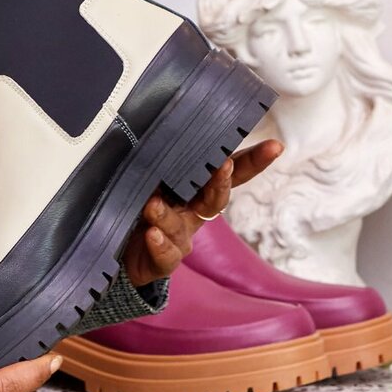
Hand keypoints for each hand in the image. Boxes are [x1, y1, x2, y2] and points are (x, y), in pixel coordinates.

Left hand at [124, 139, 283, 286]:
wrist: (117, 256)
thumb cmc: (136, 209)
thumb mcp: (148, 180)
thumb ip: (159, 164)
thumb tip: (162, 131)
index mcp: (194, 190)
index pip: (228, 172)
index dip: (252, 161)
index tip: (274, 147)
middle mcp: (192, 213)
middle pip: (217, 198)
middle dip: (222, 182)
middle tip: (223, 167)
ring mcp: (180, 238)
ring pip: (180, 226)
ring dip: (166, 215)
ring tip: (153, 205)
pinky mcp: (163, 260)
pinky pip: (166, 255)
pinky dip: (160, 245)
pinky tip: (152, 235)